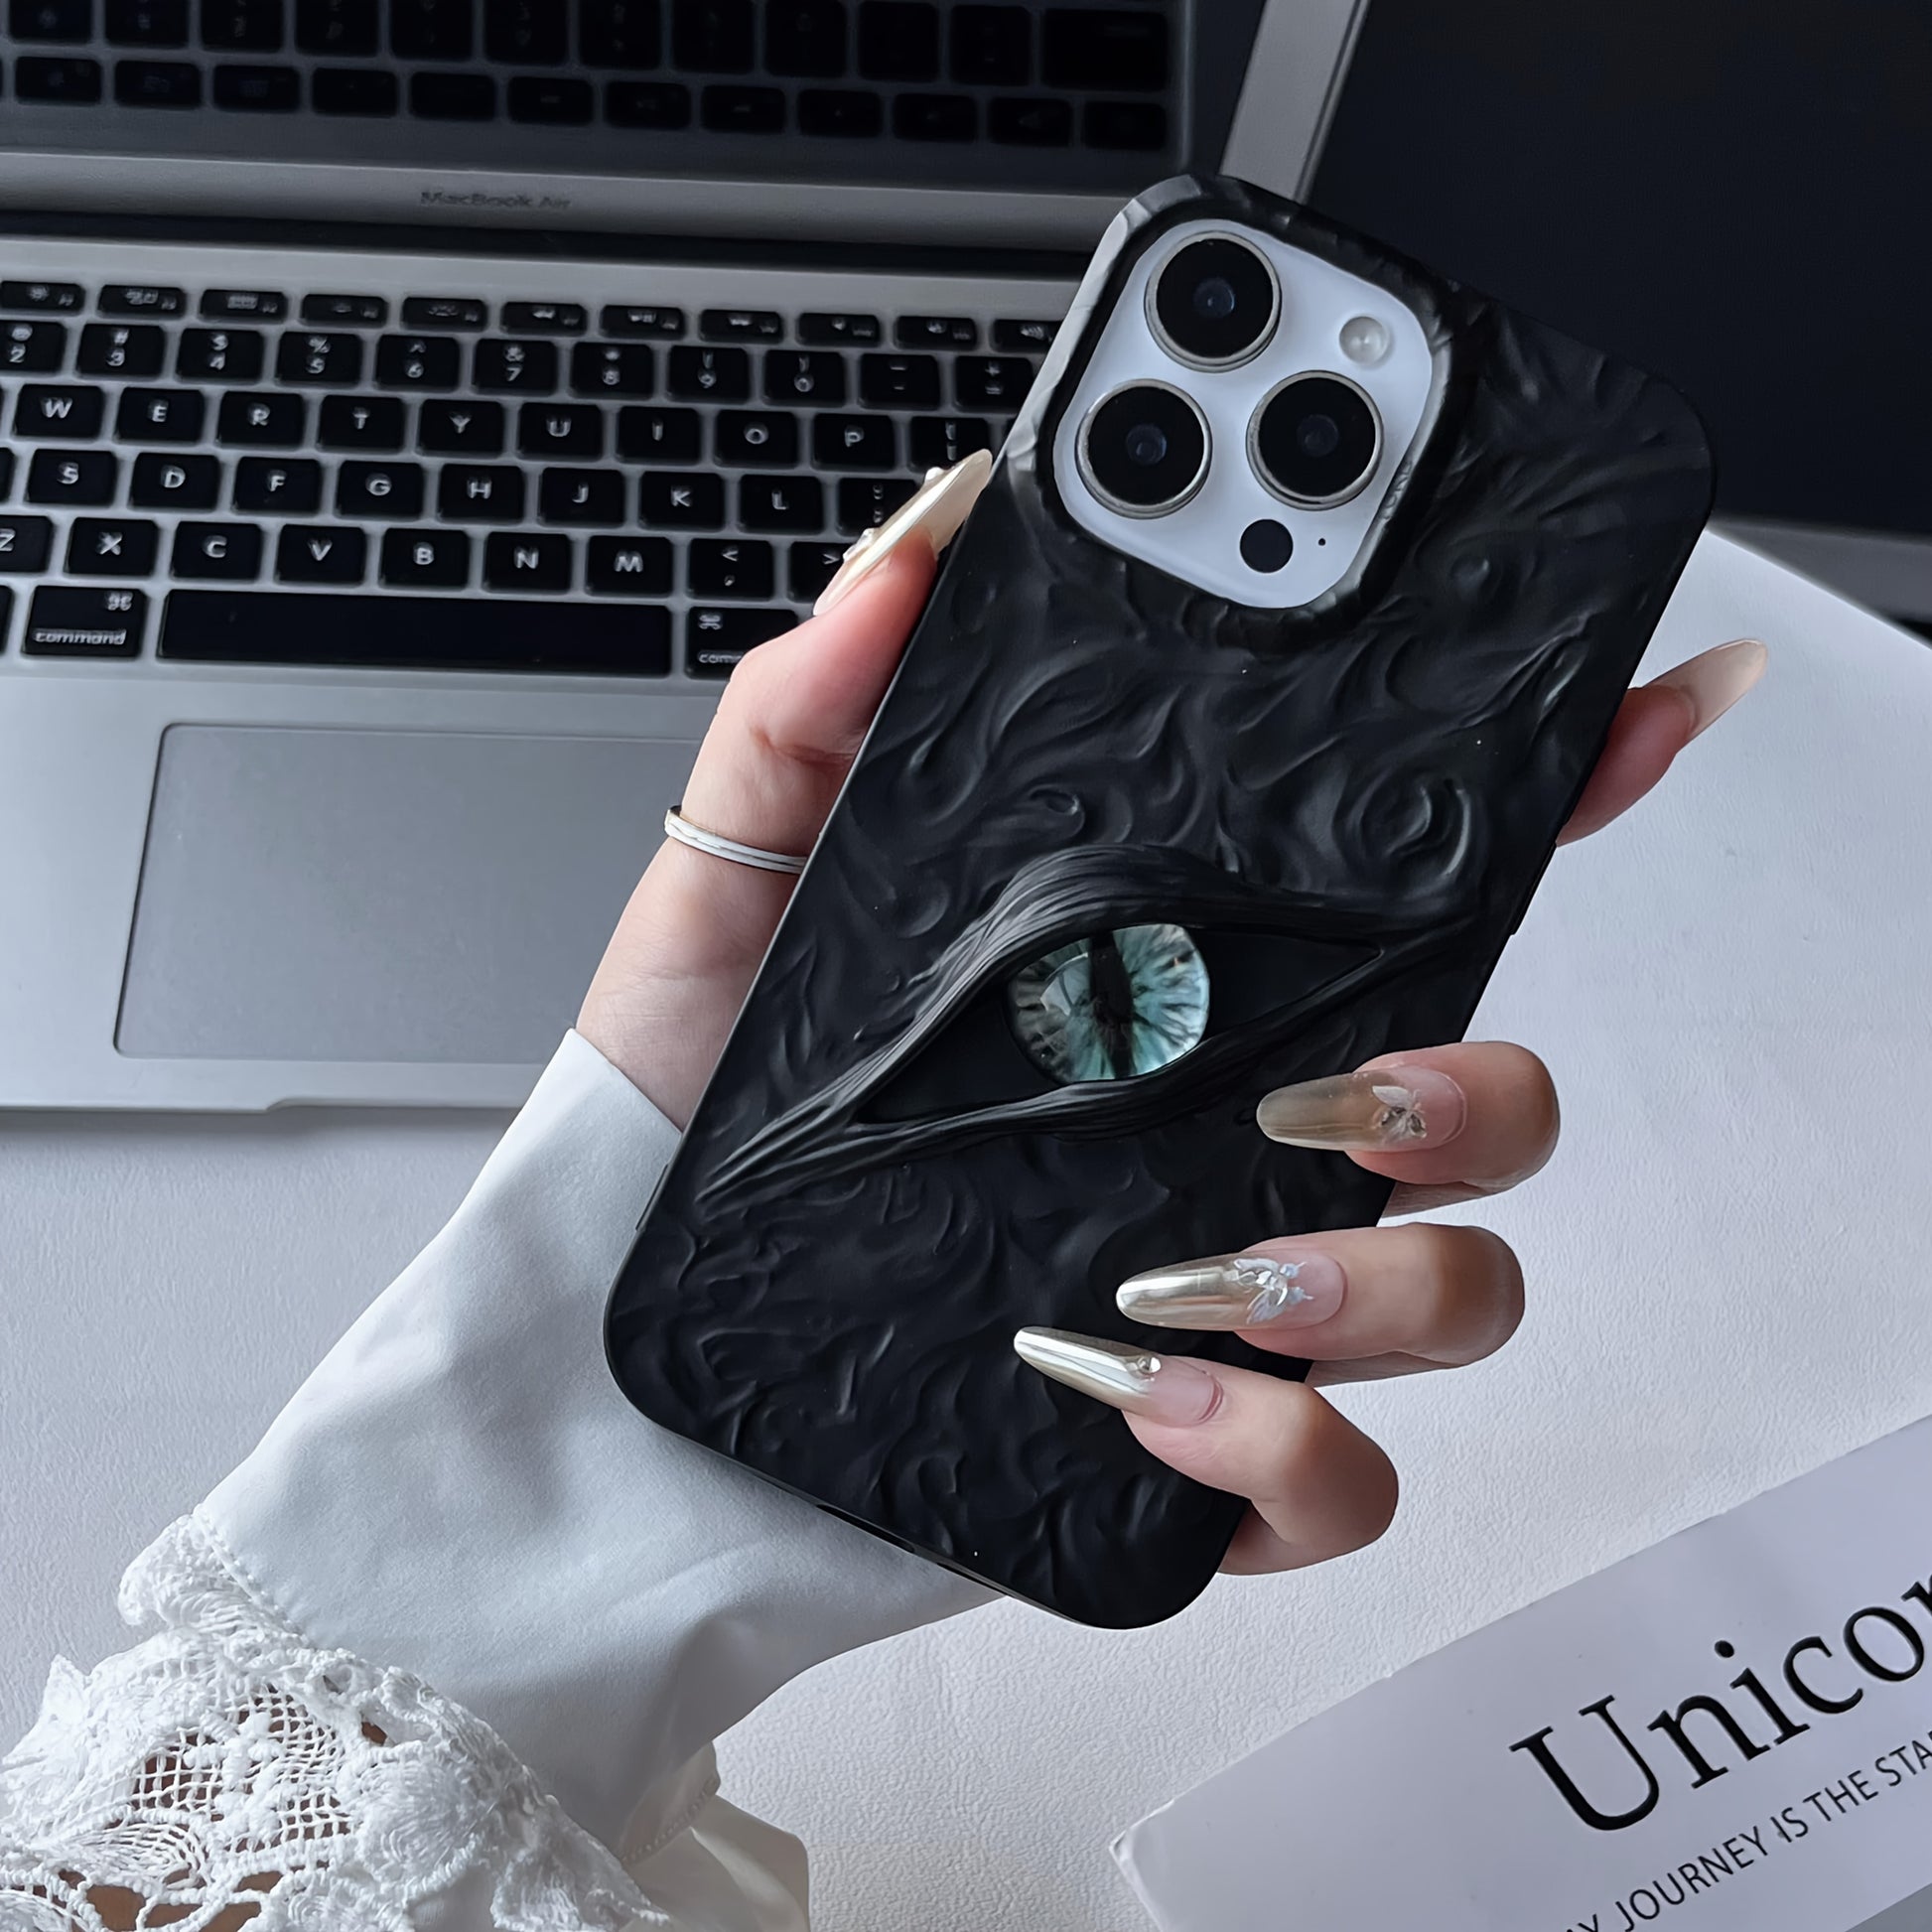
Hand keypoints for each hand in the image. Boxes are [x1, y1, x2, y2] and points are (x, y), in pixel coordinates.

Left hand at [577, 530, 1764, 1574]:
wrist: (636, 1353)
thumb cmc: (697, 1113)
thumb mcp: (735, 885)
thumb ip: (812, 710)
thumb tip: (917, 547)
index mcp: (1173, 988)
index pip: (1402, 892)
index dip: (1547, 801)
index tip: (1628, 716)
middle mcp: (1228, 1138)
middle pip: (1485, 1106)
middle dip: (1476, 1088)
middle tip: (1334, 1087)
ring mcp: (1224, 1303)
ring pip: (1454, 1294)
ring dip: (1383, 1280)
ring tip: (1192, 1262)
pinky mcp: (1181, 1457)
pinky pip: (1331, 1482)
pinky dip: (1278, 1451)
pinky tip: (1137, 1392)